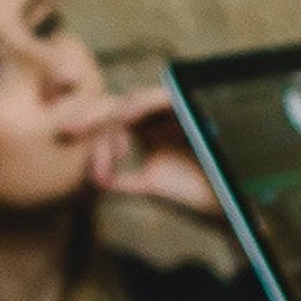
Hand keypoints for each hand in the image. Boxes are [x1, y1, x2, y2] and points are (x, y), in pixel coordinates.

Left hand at [76, 87, 220, 218]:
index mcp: (150, 132)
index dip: (88, 126)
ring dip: (109, 115)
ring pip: (132, 100)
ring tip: (91, 133)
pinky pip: (161, 97)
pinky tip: (123, 117)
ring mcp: (175, 111)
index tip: (67, 139)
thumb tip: (91, 183)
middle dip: (89, 115)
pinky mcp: (193, 106)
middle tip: (67, 130)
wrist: (234, 203)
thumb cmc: (199, 194)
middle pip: (116, 105)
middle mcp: (160, 118)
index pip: (112, 120)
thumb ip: (122, 180)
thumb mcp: (151, 186)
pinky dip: (140, 104)